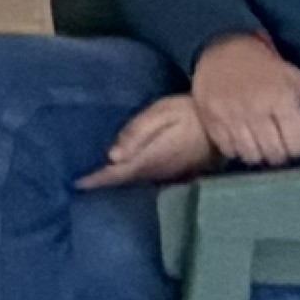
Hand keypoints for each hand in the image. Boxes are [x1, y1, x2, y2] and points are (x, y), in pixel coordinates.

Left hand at [79, 94, 220, 191]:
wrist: (222, 124)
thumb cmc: (187, 113)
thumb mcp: (159, 114)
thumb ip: (136, 133)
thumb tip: (112, 156)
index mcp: (149, 157)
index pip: (117, 173)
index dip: (97, 179)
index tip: (77, 184)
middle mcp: (157, 171)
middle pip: (125, 181)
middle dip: (104, 184)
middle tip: (81, 186)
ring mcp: (169, 175)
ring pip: (137, 183)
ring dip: (118, 184)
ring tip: (98, 184)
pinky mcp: (179, 174)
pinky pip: (150, 181)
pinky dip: (134, 181)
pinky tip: (127, 178)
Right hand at [182, 32, 299, 167]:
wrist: (222, 50)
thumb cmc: (268, 70)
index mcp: (282, 99)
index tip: (299, 140)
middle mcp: (255, 109)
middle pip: (276, 155)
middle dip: (283, 154)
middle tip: (281, 142)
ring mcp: (230, 116)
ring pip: (252, 156)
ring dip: (261, 154)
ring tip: (262, 142)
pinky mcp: (210, 120)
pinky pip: (229, 151)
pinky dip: (239, 150)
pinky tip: (243, 138)